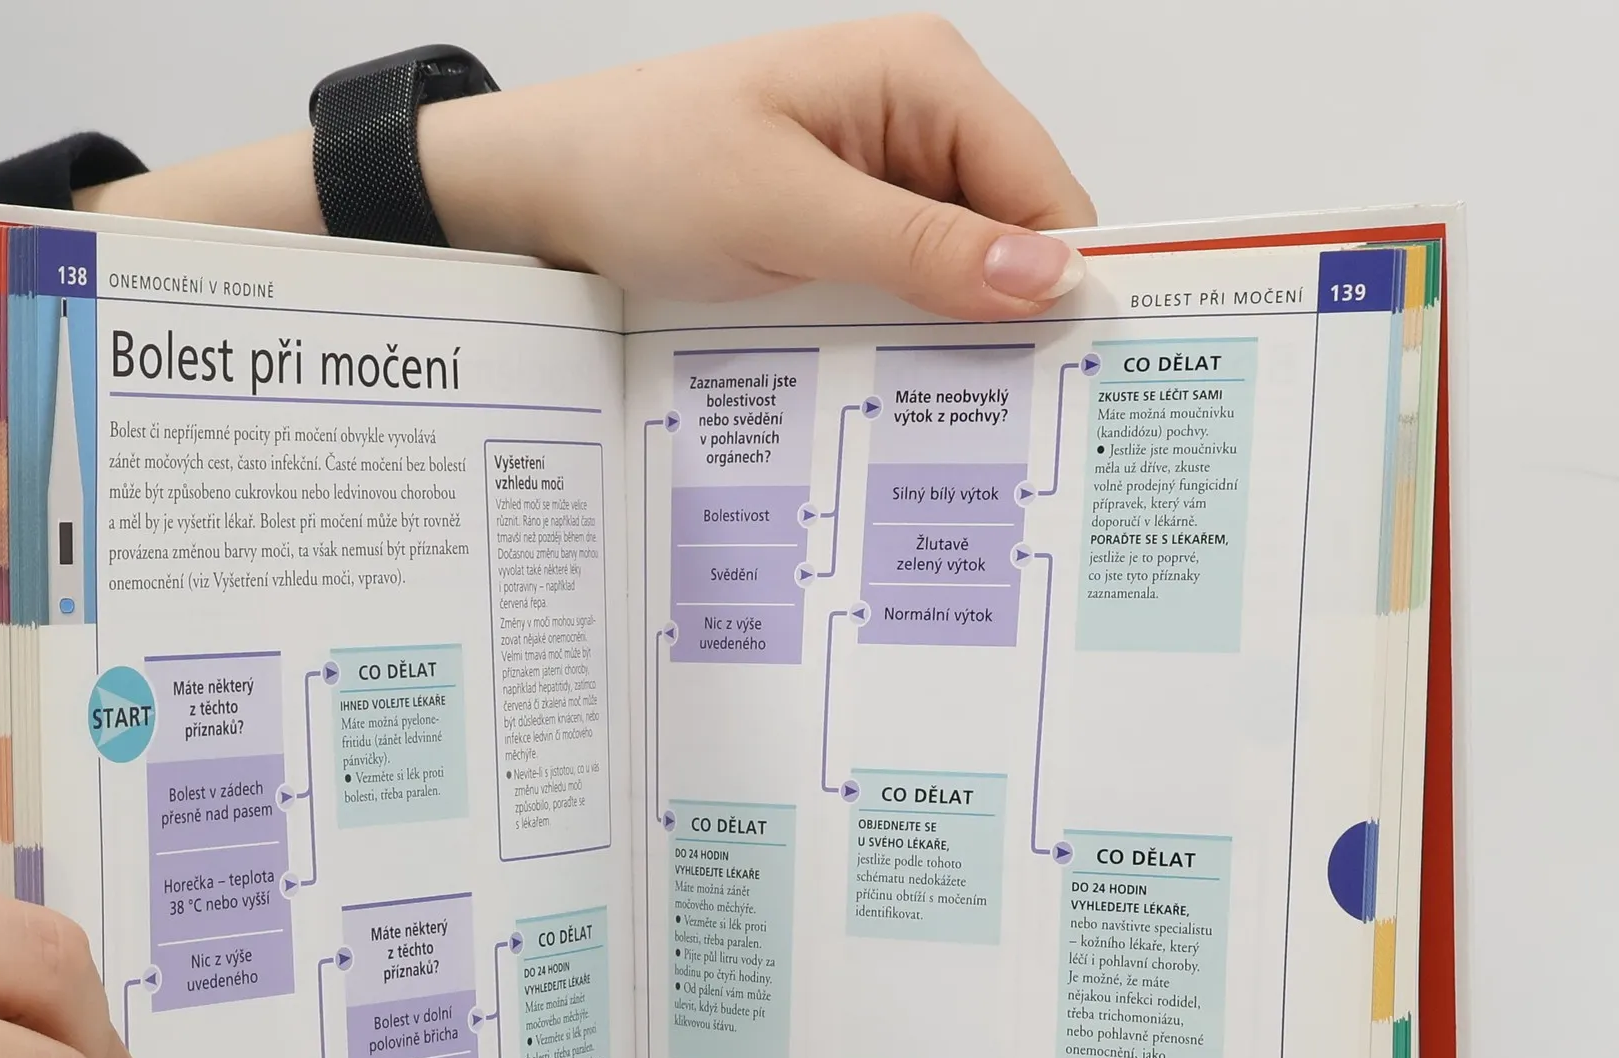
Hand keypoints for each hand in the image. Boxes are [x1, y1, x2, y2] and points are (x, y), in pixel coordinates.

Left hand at [79, 17, 1094, 319]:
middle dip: (1010, 319)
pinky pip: (909, 287)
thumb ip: (918, 246)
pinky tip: (892, 383)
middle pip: (1015, 234)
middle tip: (1007, 419)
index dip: (1066, 282)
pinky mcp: (846, 226)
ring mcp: (882, 176)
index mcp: (923, 78)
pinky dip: (906, 336)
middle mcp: (917, 118)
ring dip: (954, 337)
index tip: (1076, 379)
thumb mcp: (786, 211)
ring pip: (965, 272)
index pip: (1046, 190)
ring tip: (944, 411)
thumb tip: (1044, 277)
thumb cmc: (643, 169)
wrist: (542, 194)